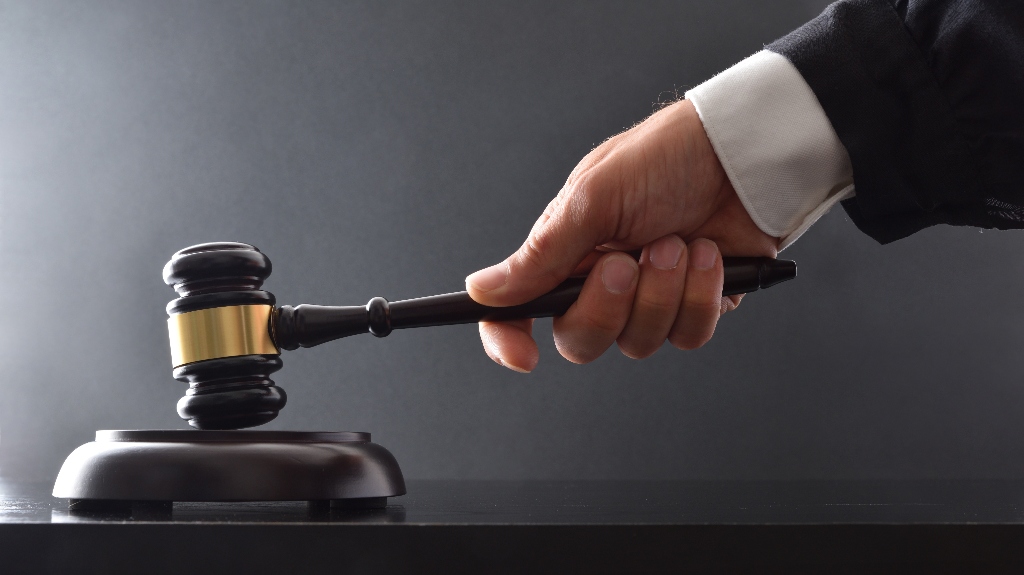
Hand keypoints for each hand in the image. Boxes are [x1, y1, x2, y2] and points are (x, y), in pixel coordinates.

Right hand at [466, 99, 778, 371]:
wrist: (743, 154)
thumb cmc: (665, 159)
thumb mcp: (592, 198)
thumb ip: (540, 255)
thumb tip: (482, 291)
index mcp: (564, 254)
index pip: (520, 310)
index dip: (511, 338)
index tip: (525, 356)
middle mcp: (600, 282)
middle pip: (581, 340)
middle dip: (606, 308)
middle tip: (626, 264)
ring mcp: (649, 298)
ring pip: (638, 342)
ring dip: (661, 293)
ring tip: (679, 243)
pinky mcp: (695, 305)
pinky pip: (688, 335)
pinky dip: (700, 297)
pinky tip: (709, 256)